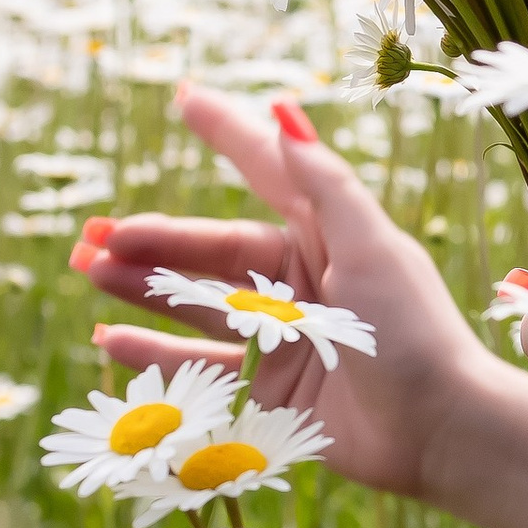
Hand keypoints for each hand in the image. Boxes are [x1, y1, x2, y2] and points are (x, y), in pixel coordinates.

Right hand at [75, 82, 527, 527]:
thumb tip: (285, 110)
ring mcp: (284, 337)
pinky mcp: (271, 390)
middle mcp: (303, 281)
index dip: (229, 134)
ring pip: (196, 303)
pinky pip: (199, 364)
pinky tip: (109, 338)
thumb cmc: (414, 332)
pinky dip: (155, 354)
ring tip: (88, 270)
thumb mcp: (371, 248)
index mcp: (331, 236)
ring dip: (143, 287)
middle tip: (95, 237)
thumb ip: (325, 184)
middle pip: (214, 250)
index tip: (186, 96)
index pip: (268, 172)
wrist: (439, 431)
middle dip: (155, 241)